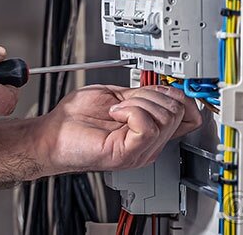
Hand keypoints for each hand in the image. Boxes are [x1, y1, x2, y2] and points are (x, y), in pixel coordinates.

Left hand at [31, 84, 202, 173]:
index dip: (181, 97)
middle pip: (177, 111)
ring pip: (165, 117)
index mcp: (150, 130)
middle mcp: (150, 143)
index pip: (189, 116)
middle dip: (151, 95)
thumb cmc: (75, 118)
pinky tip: (115, 114)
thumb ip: (142, 95)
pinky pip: (147, 127)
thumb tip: (164, 89)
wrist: (52, 133)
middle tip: (126, 101)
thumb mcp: (117, 97)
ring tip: (116, 110)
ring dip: (137, 102)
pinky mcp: (128, 153)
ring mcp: (141, 150)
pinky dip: (131, 111)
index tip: (162, 89)